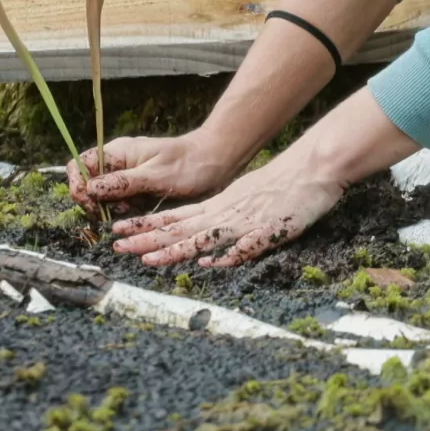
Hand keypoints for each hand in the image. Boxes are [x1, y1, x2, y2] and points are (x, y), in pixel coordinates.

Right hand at [66, 130, 240, 217]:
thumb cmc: (189, 164)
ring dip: (112, 209)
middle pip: (88, 185)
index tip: (92, 204)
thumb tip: (91, 189)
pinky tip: (140, 210)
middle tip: (115, 212)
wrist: (215, 162)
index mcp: (118, 152)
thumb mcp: (156, 175)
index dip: (78, 186)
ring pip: (104, 197)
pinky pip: (121, 202)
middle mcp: (118, 163)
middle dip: (95, 202)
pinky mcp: (138, 188)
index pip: (79, 165)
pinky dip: (126, 210)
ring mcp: (128, 176)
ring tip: (132, 209)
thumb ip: (123, 182)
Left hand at [108, 87, 422, 267]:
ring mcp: (247, 222)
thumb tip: (204, 246)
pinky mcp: (271, 228)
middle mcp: (226, 214)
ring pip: (206, 237)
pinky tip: (212, 262)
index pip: (175, 218)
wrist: (313, 168)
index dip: (147, 226)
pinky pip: (249, 244)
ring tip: (149, 259)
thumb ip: (224, 219)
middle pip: (181, 229)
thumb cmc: (282, 186)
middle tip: (115, 245)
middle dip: (147, 238)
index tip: (119, 233)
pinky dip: (230, 253)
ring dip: (176, 249)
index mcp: (219, 208)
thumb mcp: (245, 200)